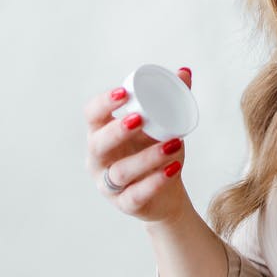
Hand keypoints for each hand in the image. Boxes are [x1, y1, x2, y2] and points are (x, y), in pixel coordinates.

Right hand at [84, 67, 193, 223]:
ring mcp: (109, 185)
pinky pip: (136, 195)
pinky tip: (174, 168)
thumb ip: (172, 99)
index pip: (92, 115)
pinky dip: (156, 182)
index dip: (103, 103)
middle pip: (98, 144)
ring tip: (174, 143)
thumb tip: (185, 72)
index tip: (124, 92)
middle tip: (139, 119)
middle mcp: (99, 159)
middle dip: (116, 131)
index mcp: (102, 133)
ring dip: (147, 157)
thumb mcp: (163, 125)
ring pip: (121, 172)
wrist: (166, 195)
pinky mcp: (125, 204)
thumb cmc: (155, 151)